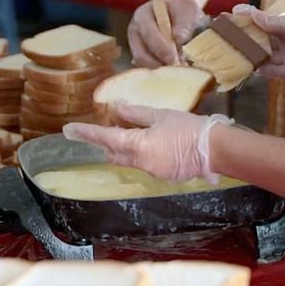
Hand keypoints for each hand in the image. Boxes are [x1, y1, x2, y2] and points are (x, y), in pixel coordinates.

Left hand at [62, 103, 232, 182]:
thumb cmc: (189, 127)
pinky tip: (158, 144)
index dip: (85, 133)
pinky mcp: (163, 176)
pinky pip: (144, 165)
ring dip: (126, 148)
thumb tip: (115, 109)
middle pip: (113, 153)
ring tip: (137, 132)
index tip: (69, 130)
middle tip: (109, 126)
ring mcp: (151, 172)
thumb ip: (135, 113)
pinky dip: (143, 154)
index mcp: (137, 145)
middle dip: (107, 142)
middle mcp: (140, 162)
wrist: (216, 149)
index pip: (104, 138)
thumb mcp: (161, 115)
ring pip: (128, 160)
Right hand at [128, 0, 208, 67]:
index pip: (149, 35)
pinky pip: (146, 69)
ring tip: (177, 72)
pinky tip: (172, 73)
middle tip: (178, 71)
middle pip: (141, 54)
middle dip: (160, 65)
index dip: (162, 49)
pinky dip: (158, 74)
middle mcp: (134, 31)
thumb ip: (184, 23)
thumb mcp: (188, 10)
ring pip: (142, 65)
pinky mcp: (140, 56)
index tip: (176, 59)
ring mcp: (135, 45)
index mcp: (143, 15)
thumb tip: (178, 39)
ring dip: (159, 71)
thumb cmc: (182, 8)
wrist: (175, 8)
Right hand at [235, 5, 284, 98]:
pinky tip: (247, 65)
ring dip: (249, 54)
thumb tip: (252, 14)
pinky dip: (260, 69)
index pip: (262, 22)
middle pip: (259, 40)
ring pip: (262, 56)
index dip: (247, 20)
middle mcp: (284, 42)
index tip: (231, 15)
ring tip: (231, 50)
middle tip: (225, 34)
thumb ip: (275, 22)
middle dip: (244, 38)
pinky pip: (270, 71)